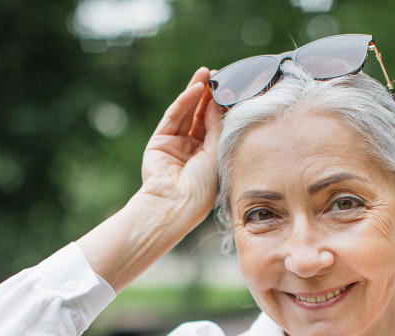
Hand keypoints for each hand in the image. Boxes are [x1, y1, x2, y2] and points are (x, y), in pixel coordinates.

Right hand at [138, 67, 222, 232]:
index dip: (224, 108)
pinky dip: (185, 101)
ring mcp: (176, 145)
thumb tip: (221, 100)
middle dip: (211, 96)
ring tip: (208, 73)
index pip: (218, 127)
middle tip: (220, 75)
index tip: (234, 88)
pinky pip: (174, 116)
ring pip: (188, 113)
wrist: (175, 204)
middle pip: (202, 117)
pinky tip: (196, 88)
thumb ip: (218, 126)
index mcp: (211, 159)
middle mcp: (193, 151)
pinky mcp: (160, 141)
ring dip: (197, 93)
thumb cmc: (202, 188)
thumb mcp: (217, 153)